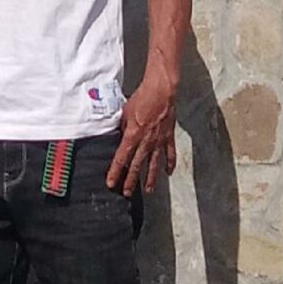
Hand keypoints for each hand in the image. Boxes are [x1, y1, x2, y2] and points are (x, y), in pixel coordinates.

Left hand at [106, 79, 176, 196]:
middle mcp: (146, 141)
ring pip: (154, 163)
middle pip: (137, 165)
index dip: (115, 171)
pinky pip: (170, 153)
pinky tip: (169, 172)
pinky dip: (170, 163)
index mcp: (133, 135)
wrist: (161, 91)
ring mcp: (159, 140)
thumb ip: (123, 128)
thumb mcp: (125, 113)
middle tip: (127, 192)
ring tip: (149, 190)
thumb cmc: (142, 98)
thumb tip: (121, 137)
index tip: (111, 182)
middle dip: (131, 180)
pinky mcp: (169, 137)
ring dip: (151, 178)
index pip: (121, 158)